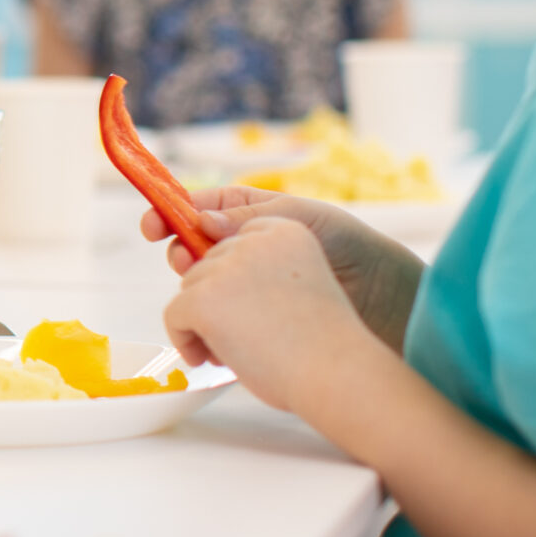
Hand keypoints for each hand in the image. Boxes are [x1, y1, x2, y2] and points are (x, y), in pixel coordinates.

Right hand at [141, 185, 424, 349]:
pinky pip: (215, 319)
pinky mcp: (247, 319)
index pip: (193, 210)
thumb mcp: (298, 218)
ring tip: (212, 302)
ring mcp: (242, 285)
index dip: (167, 215)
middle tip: (188, 264)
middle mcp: (238, 249)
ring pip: (197, 287)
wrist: (383, 299)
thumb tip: (199, 221)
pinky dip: (209, 324)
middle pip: (187, 250)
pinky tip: (219, 326)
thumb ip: (246, 218)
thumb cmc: (348, 246)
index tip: (152, 227)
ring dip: (196, 295)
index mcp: (245, 214)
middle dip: (181, 256)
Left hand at [160, 215, 390, 412]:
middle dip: (216, 303)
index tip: (236, 304)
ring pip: (189, 289)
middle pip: (207, 264)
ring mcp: (226, 266)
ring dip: (202, 322)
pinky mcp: (204, 296)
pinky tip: (210, 357)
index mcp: (284, 229)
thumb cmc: (322, 344)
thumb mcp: (297, 284)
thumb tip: (190, 261)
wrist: (337, 374)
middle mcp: (253, 239)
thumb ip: (257, 269)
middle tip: (243, 335)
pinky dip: (184, 339)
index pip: (233, 238)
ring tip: (237, 350)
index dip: (229, 274)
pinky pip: (174, 314)